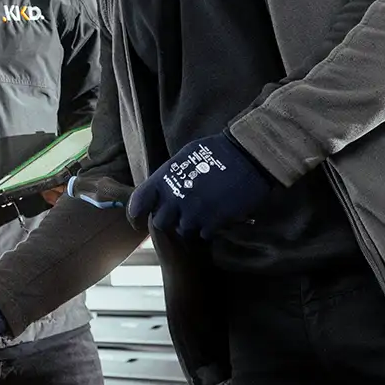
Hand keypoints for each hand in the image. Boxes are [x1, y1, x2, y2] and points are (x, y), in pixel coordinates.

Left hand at [127, 131, 273, 239]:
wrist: (249, 156)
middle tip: (181, 214)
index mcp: (164, 179)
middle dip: (169, 220)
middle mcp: (175, 198)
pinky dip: (208, 228)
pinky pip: (204, 234)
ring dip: (191, 225)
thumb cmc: (218, 150)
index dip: (135, 215)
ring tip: (203, 213)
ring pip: (183, 230)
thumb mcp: (185, 156)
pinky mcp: (213, 222)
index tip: (138, 221)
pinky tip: (216, 216)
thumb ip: (170, 175)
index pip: (138, 202)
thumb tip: (164, 188)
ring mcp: (194, 212)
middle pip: (160, 223)